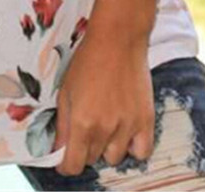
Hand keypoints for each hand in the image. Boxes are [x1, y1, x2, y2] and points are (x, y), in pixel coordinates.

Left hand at [53, 29, 154, 175]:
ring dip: (106, 147)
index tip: (64, 158)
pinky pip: (142, 152)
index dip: (65, 165)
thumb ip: (62, 124)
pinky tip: (125, 134)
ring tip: (104, 126)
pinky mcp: (146, 120)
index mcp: (82, 122)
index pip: (73, 164)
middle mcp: (105, 129)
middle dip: (84, 149)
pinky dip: (133, 148)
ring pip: (114, 158)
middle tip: (84, 128)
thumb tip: (58, 150)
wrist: (117, 40)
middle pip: (92, 160)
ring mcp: (128, 126)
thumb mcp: (65, 91)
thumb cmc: (88, 60)